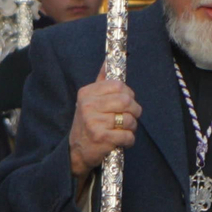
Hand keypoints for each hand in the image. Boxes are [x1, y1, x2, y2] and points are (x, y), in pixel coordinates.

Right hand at [69, 68, 140, 189]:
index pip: (118, 85)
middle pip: (126, 101)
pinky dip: (129, 140)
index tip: (127, 102)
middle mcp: (88, 106)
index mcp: (87, 93)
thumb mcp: (89, 100)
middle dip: (135, 110)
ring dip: (132, 127)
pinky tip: (122, 141)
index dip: (128, 94)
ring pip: (129, 119)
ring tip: (124, 129)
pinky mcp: (101, 138)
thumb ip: (101, 81)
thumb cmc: (88, 123)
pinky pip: (127, 135)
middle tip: (131, 116)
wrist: (76, 151)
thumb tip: (108, 60)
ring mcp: (94, 122)